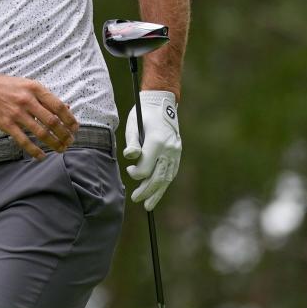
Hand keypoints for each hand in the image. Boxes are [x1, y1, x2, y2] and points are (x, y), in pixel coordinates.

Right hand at [0, 72, 78, 158]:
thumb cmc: (4, 86)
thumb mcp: (26, 85)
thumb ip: (45, 97)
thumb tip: (65, 108)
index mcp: (35, 88)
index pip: (58, 106)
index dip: (70, 119)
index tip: (75, 128)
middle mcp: (27, 100)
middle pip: (52, 121)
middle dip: (64, 134)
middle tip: (69, 141)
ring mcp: (16, 113)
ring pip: (41, 133)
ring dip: (54, 143)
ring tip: (60, 148)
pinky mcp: (7, 124)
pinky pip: (24, 141)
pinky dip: (34, 150)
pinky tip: (41, 155)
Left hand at [123, 91, 180, 210]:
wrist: (162, 102)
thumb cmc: (143, 115)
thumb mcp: (133, 125)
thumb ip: (132, 143)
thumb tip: (130, 156)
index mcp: (157, 142)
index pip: (147, 167)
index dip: (136, 174)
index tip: (129, 170)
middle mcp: (169, 149)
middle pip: (158, 177)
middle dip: (147, 191)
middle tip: (136, 199)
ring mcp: (175, 151)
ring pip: (167, 177)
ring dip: (157, 192)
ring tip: (148, 205)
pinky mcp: (177, 152)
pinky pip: (172, 172)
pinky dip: (164, 183)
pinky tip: (158, 191)